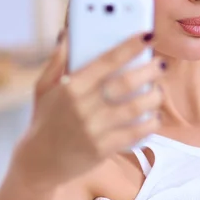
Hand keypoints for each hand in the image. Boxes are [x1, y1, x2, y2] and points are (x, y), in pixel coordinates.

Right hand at [18, 29, 164, 186]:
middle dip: (149, 70)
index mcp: (70, 86)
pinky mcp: (102, 149)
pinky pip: (134, 133)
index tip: (147, 36)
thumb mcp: (43, 88)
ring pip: (134, 107)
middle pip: (126, 83)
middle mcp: (83, 106)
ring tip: (158, 91)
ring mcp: (93, 129)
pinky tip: (155, 117)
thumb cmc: (44, 121)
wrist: (39, 163)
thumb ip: (56, 61)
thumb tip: (67, 35)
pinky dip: (150, 123)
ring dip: (153, 97)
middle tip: (160, 65)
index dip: (130, 46)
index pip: (106, 60)